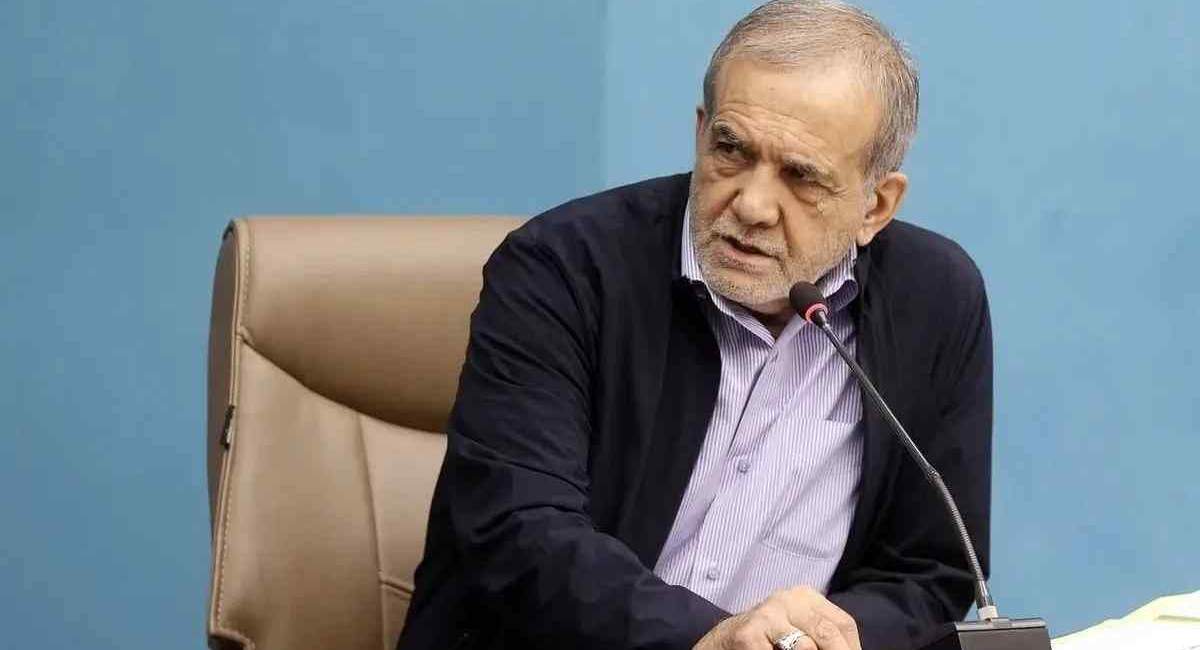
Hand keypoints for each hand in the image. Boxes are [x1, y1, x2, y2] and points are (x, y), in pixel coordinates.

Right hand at [693, 586, 859, 649]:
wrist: (720, 643)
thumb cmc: (767, 641)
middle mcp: (787, 599)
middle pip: (828, 634)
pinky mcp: (748, 634)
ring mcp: (767, 614)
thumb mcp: (797, 632)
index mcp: (805, 597)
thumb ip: (822, 639)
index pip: (843, 625)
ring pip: (806, 647)